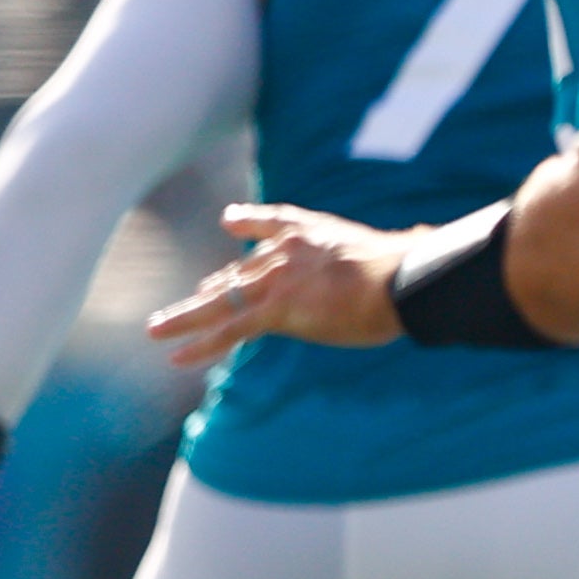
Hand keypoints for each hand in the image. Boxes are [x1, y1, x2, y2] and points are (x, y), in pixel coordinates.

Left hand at [149, 204, 407, 369]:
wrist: (402, 278)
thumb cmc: (411, 270)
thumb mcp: (392, 251)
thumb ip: (389, 250)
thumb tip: (423, 242)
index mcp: (312, 231)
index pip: (270, 226)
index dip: (247, 226)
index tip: (230, 222)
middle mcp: (285, 251)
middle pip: (241, 271)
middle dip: (214, 288)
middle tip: (192, 298)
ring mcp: (277, 280)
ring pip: (222, 301)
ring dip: (185, 317)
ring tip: (155, 329)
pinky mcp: (276, 310)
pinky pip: (230, 329)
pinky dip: (201, 344)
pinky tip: (175, 355)